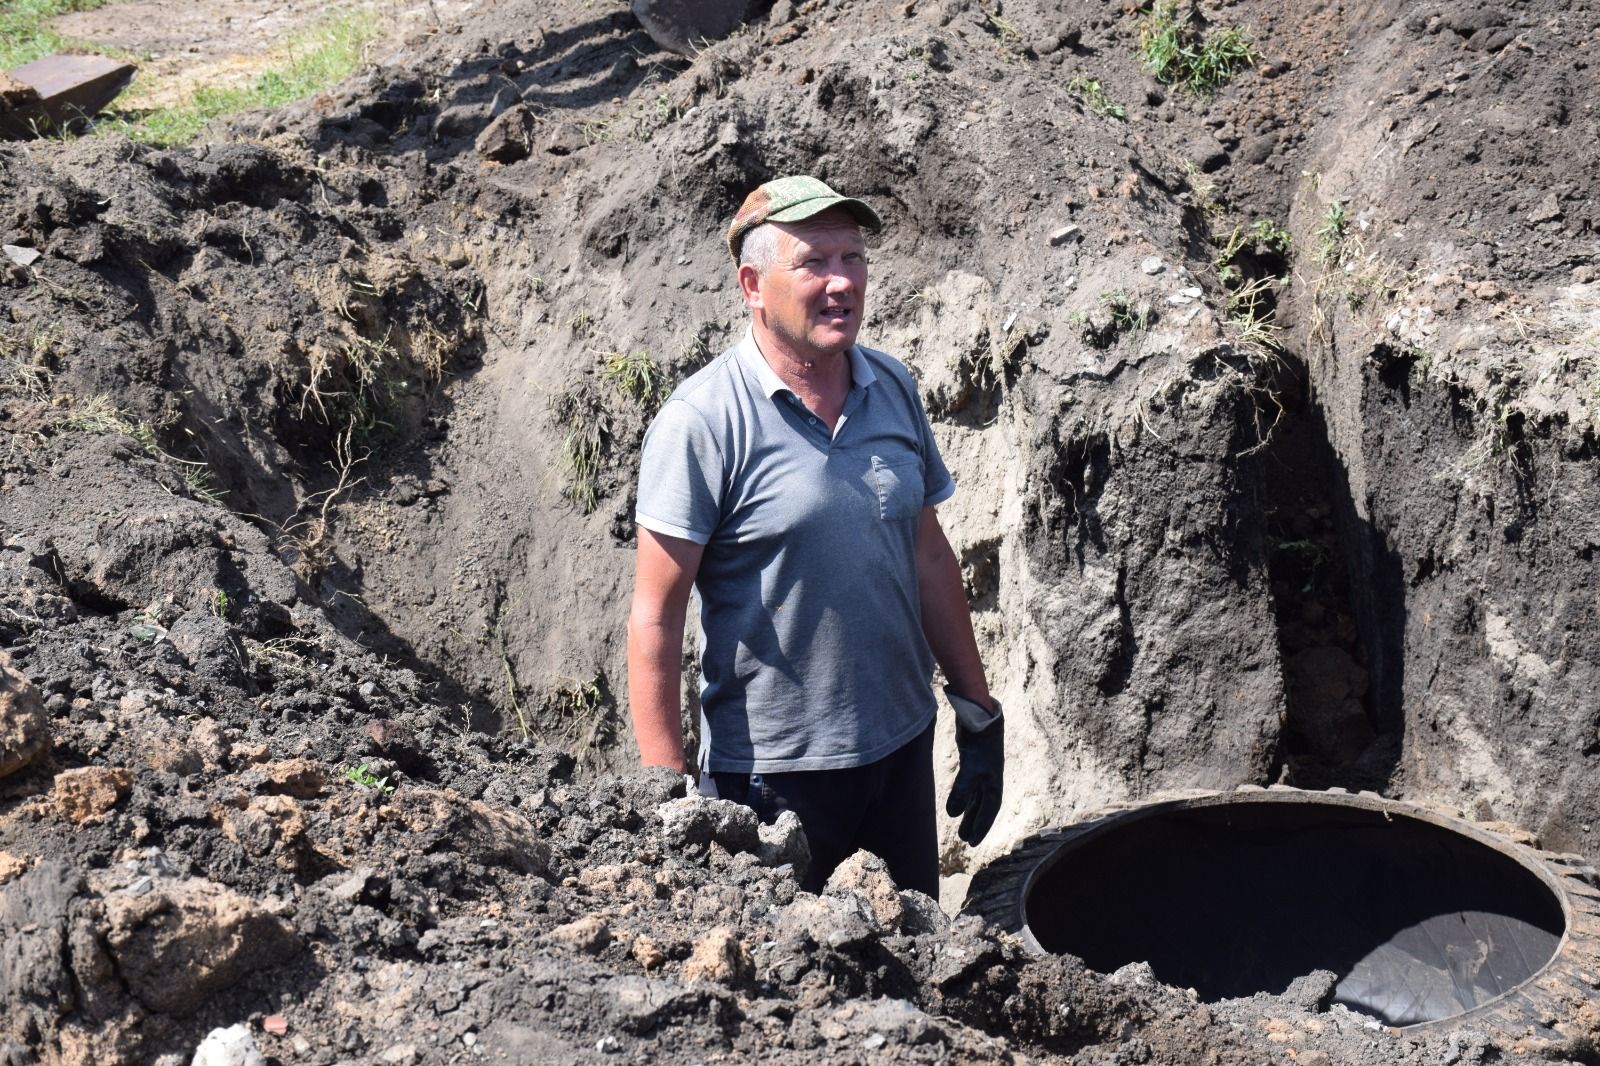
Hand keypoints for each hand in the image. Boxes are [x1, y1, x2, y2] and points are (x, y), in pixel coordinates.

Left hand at [945, 691, 1003, 845]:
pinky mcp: (973, 761)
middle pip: (983, 807)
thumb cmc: (979, 746)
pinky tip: (957, 801)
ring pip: (976, 797)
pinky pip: (969, 785)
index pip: (989, 811)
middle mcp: (990, 779)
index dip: (981, 827)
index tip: (972, 843)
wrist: (980, 718)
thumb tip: (952, 815)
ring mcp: (982, 770)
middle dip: (975, 823)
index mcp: (994, 784)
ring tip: (960, 827)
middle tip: (965, 839)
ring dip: (969, 811)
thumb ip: (961, 793)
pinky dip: (964, 796)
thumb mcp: (970, 771)